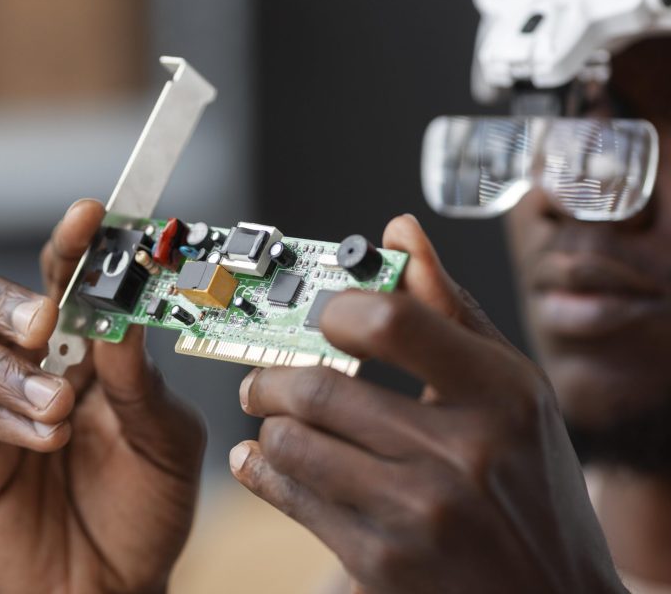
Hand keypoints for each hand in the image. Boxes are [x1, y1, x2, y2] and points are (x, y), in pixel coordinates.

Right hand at [0, 200, 205, 593]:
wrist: (119, 582)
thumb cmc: (146, 505)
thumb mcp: (166, 436)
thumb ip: (140, 379)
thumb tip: (120, 318)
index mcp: (80, 350)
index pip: (59, 279)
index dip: (68, 244)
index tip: (90, 216)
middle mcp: (28, 367)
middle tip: (43, 317)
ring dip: (7, 368)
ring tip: (61, 401)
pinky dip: (9, 418)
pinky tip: (52, 438)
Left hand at [229, 215, 624, 593]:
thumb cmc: (531, 483)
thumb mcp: (512, 389)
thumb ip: (450, 309)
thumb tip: (400, 234)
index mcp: (500, 394)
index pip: (390, 321)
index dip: (335, 308)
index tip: (319, 317)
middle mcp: (463, 453)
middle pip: (321, 386)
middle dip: (272, 375)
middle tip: (264, 376)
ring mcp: (419, 514)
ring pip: (293, 443)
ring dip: (269, 423)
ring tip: (273, 418)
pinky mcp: (382, 564)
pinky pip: (292, 500)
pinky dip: (263, 472)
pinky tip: (264, 461)